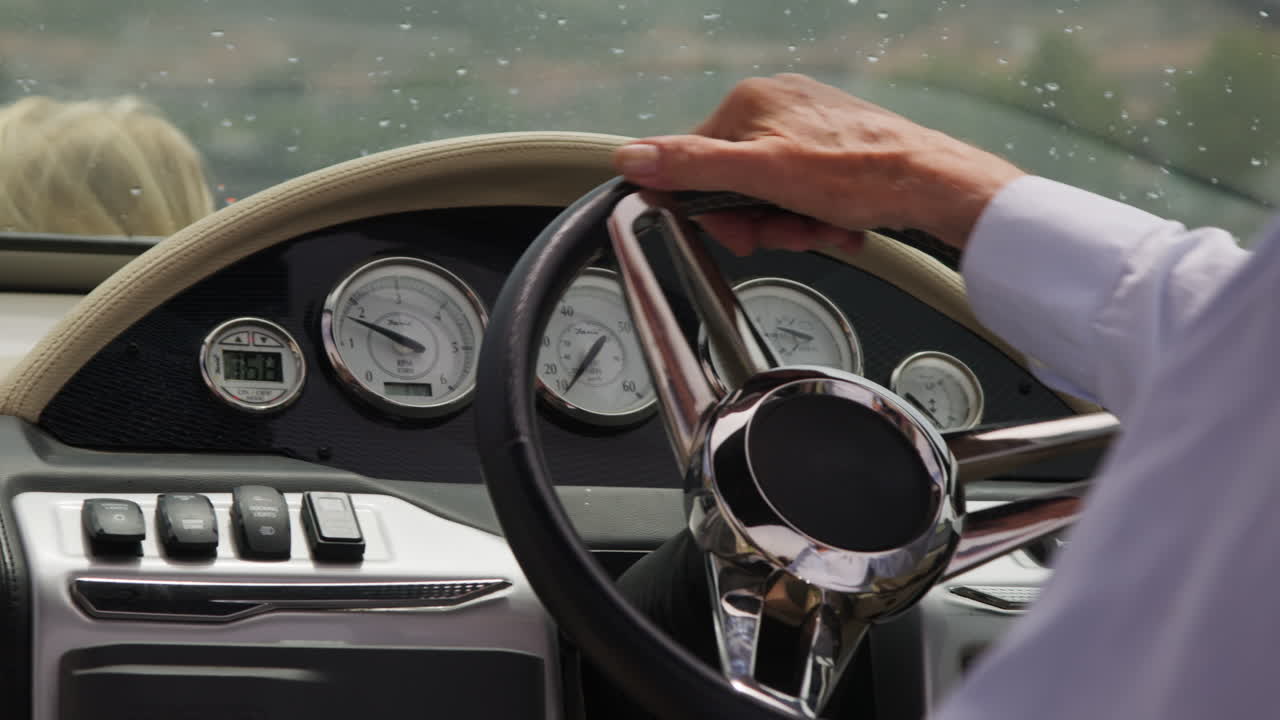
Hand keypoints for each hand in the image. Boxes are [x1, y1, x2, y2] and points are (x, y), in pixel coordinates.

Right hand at [612, 74, 1024, 253]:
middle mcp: (777, 105)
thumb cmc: (859, 175)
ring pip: (771, 192)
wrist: (931, 184)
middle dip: (761, 220)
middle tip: (787, 234)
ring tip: (821, 229)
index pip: (696, 163)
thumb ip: (691, 167)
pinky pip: (804, 191)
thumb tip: (632, 159)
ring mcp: (808, 125)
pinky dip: (815, 217)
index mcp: (750, 102)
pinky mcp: (834, 146)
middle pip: (736, 181)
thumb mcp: (761, 176)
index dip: (714, 210)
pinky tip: (836, 225)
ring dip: (791, 224)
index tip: (739, 233)